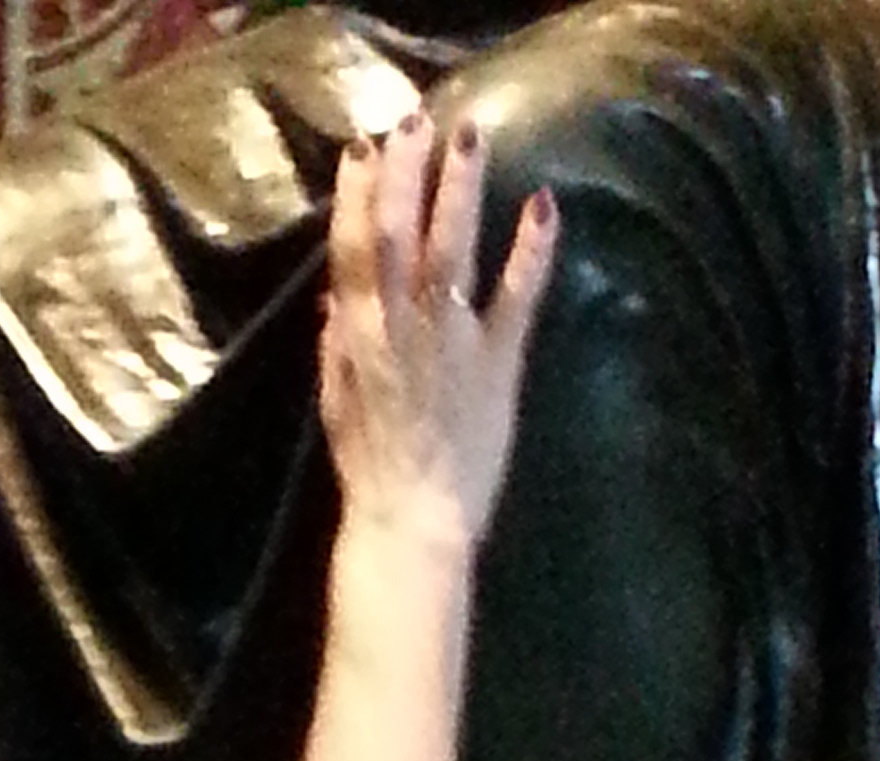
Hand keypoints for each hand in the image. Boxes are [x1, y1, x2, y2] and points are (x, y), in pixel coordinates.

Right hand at [319, 115, 555, 550]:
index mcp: (359, 334)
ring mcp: (452, 338)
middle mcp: (402, 323)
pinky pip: (516, 294)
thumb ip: (337, 347)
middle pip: (399, 229)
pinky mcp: (498, 360)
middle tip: (416, 119)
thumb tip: (336, 298)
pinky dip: (531, 248)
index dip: (355, 192)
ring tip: (471, 136)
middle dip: (406, 170)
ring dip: (460, 188)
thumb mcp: (336, 404)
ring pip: (452, 246)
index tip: (362, 147)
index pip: (352, 247)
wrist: (412, 522)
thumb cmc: (370, 470)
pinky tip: (543, 204)